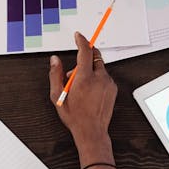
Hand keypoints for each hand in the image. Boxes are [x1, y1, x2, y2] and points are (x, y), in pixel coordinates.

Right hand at [49, 32, 116, 158]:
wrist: (91, 132)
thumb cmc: (75, 117)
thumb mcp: (58, 97)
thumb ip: (55, 75)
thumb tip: (55, 60)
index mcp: (85, 79)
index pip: (85, 51)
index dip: (81, 41)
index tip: (78, 36)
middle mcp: (99, 78)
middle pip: (94, 57)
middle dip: (84, 59)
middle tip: (74, 74)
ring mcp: (108, 83)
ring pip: (99, 67)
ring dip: (90, 71)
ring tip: (81, 87)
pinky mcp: (113, 88)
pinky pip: (105, 76)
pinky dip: (97, 78)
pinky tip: (90, 91)